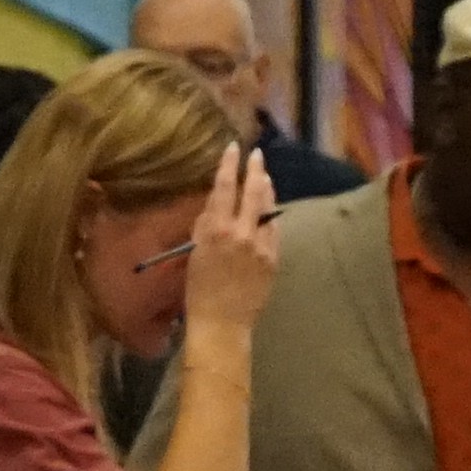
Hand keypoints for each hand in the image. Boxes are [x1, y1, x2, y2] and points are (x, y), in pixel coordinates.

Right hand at [183, 146, 282, 339]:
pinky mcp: (273, 260)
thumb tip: (217, 204)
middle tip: (258, 154)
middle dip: (255, 170)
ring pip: (267, 210)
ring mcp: (261, 246)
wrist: (222, 321)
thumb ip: (207, 224)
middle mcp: (241, 233)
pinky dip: (271, 217)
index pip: (224, 187)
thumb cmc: (200, 287)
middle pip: (252, 192)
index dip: (229, 165)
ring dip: (266, 190)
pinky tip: (270, 209)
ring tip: (265, 176)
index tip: (233, 149)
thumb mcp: (196, 250)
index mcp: (215, 229)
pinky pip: (274, 231)